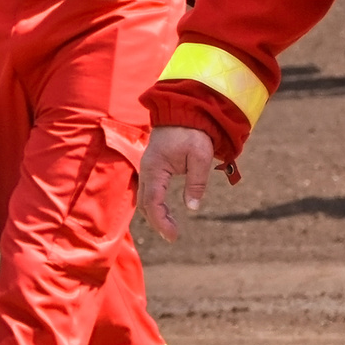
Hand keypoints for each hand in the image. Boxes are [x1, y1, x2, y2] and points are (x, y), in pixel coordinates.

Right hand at [139, 126, 215, 241]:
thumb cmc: (194, 131)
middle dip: (157, 222)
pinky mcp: (153, 165)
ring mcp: (148, 167)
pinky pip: (149, 190)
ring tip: (170, 228)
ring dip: (155, 214)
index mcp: (155, 168)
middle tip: (173, 236)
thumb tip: (193, 207)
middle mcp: (146, 169)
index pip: (153, 202)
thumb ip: (197, 182)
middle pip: (144, 203)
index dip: (161, 222)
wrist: (184, 109)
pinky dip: (155, 204)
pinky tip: (166, 212)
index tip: (173, 236)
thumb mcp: (200, 156)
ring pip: (145, 198)